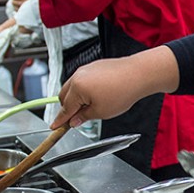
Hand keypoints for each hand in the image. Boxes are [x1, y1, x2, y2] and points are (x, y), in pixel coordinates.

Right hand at [51, 47, 180, 129]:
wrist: (138, 74)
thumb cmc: (123, 91)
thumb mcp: (101, 112)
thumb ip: (84, 117)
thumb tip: (74, 121)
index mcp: (77, 88)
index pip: (65, 108)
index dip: (60, 120)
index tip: (54, 126)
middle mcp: (78, 76)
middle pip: (64, 96)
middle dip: (68, 108)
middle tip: (76, 119)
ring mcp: (86, 69)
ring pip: (73, 87)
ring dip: (76, 99)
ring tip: (91, 107)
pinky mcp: (94, 66)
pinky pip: (82, 80)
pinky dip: (84, 90)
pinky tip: (97, 96)